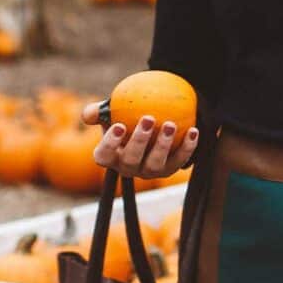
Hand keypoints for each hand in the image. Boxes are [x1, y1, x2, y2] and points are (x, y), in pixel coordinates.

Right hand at [80, 100, 199, 180]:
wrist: (153, 119)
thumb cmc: (126, 115)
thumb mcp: (112, 110)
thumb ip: (99, 111)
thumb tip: (89, 115)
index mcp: (110, 156)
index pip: (103, 156)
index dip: (110, 144)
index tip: (119, 125)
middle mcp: (128, 168)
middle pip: (130, 160)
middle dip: (139, 140)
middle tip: (148, 118)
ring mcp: (149, 172)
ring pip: (155, 164)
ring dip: (163, 145)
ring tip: (169, 124)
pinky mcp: (169, 170)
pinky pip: (179, 160)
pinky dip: (187, 147)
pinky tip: (193, 131)